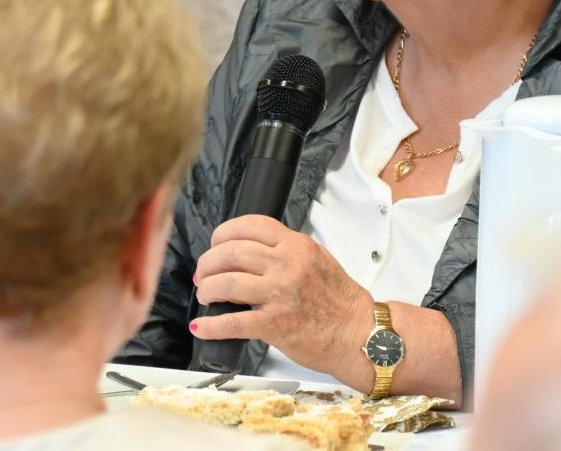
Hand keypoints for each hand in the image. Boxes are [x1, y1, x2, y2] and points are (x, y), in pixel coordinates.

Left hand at [190, 214, 370, 375]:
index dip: (223, 234)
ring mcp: (279, 295)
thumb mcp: (317, 258)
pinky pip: (233, 322)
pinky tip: (201, 327)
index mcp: (295, 245)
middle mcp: (286, 265)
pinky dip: (211, 325)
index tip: (215, 244)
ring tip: (205, 295)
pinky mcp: (274, 324)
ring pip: (226, 284)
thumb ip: (285, 249)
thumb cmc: (340, 300)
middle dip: (208, 263)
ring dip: (207, 289)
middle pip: (230, 253)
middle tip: (204, 273)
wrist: (359, 335)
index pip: (249, 226)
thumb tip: (249, 248)